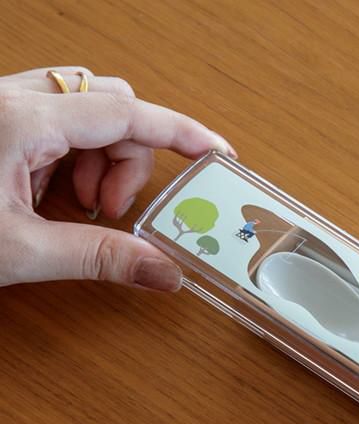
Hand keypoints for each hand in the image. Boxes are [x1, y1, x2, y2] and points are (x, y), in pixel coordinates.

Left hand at [0, 66, 235, 290]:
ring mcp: (1, 104)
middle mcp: (11, 98)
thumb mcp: (21, 251)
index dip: (181, 132)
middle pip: (109, 106)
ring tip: (79, 207)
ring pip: (84, 110)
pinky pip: (56, 120)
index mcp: (20, 120)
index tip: (218, 151)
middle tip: (112, 210)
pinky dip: (72, 159)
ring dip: (100, 160)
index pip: (127, 113)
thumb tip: (165, 273)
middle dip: (128, 159)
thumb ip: (101, 258)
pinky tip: (52, 195)